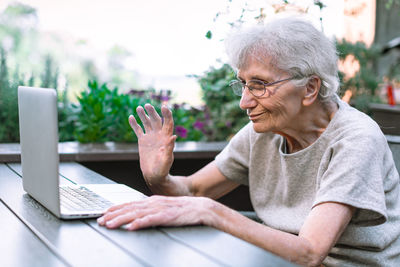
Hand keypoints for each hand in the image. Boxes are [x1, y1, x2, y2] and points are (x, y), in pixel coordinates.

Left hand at [97, 195, 211, 229]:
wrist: (201, 208)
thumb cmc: (184, 210)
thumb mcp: (164, 208)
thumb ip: (152, 211)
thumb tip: (138, 217)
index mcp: (152, 200)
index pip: (130, 204)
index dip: (116, 208)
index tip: (103, 212)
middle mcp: (154, 203)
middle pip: (129, 208)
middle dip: (113, 215)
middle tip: (100, 220)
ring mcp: (160, 209)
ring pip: (136, 214)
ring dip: (121, 219)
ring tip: (109, 224)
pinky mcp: (167, 217)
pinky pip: (151, 220)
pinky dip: (140, 223)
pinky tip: (131, 227)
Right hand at [129, 104, 176, 184]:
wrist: (154, 175)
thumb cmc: (163, 169)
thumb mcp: (167, 159)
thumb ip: (169, 148)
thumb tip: (173, 136)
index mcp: (166, 138)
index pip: (168, 122)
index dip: (167, 114)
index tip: (163, 106)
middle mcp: (159, 135)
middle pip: (157, 120)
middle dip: (152, 112)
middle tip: (147, 105)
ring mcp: (150, 137)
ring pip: (147, 123)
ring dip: (143, 115)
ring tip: (139, 108)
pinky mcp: (143, 141)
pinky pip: (138, 130)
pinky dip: (134, 124)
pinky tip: (131, 117)